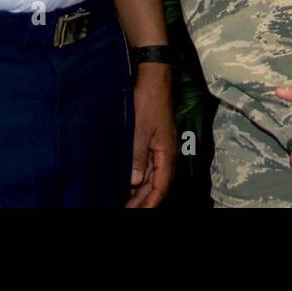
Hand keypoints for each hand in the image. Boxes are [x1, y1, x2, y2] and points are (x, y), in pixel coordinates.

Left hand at [125, 63, 176, 207]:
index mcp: (167, 153)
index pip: (161, 187)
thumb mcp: (139, 131)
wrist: (153, 78)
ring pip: (153, 176)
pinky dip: (139, 177)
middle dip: (143, 201)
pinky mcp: (154, 140)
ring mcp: (161, 146)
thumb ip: (137, 158)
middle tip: (124, 209)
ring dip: (140, 191)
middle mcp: (167, 153)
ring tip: (124, 200)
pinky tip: (128, 181)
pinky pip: (149, 166)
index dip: (149, 203)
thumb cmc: (147, 102)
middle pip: (158, 185)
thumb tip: (134, 182)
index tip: (134, 212)